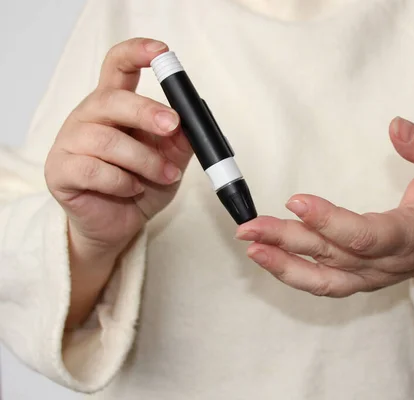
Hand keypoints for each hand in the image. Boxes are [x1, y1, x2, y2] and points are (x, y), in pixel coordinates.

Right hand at [45, 38, 192, 259]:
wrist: (119, 225)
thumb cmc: (142, 185)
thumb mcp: (170, 159)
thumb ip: (181, 138)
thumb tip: (195, 118)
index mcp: (115, 105)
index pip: (118, 65)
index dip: (137, 53)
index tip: (162, 52)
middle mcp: (89, 116)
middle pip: (112, 99)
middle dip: (146, 112)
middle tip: (172, 126)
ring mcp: (70, 142)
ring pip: (107, 141)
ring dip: (145, 161)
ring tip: (165, 176)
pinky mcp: (60, 171)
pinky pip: (94, 171)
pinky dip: (122, 182)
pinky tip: (133, 189)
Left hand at [235, 117, 413, 296]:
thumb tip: (397, 126)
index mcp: (410, 236)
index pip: (366, 235)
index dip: (330, 221)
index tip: (296, 201)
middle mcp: (385, 263)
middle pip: (332, 256)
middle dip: (289, 240)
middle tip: (250, 226)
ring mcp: (368, 276)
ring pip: (321, 277)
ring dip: (283, 263)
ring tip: (250, 245)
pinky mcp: (356, 280)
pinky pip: (321, 284)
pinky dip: (291, 273)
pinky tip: (266, 255)